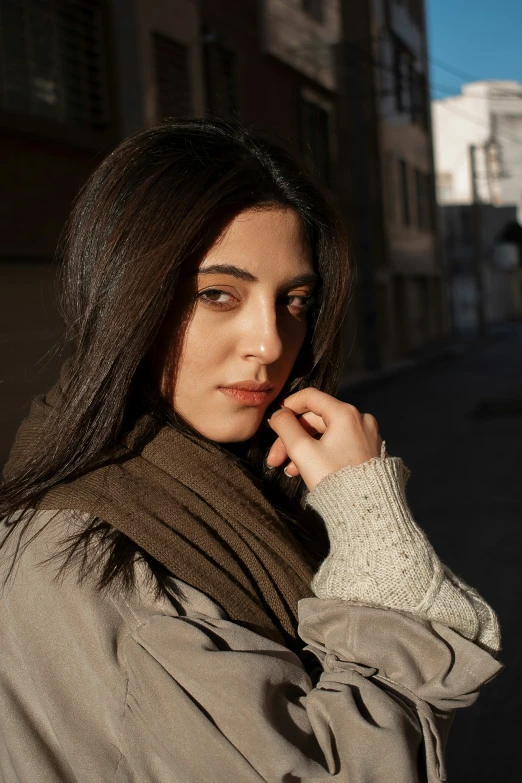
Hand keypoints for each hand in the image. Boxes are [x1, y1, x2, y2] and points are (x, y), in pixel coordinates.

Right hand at [266, 387, 382, 490]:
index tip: (274, 420)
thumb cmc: (333, 479)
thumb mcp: (302, 451)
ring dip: (303, 449)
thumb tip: (278, 414)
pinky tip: (305, 471)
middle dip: (292, 437)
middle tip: (275, 457)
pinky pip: (339, 445)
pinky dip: (320, 453)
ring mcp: (367, 436)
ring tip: (289, 469)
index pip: (310, 397)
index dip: (288, 406)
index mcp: (345, 413)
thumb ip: (285, 427)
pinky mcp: (369, 452)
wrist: (365, 511)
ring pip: (326, 434)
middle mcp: (360, 420)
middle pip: (316, 420)